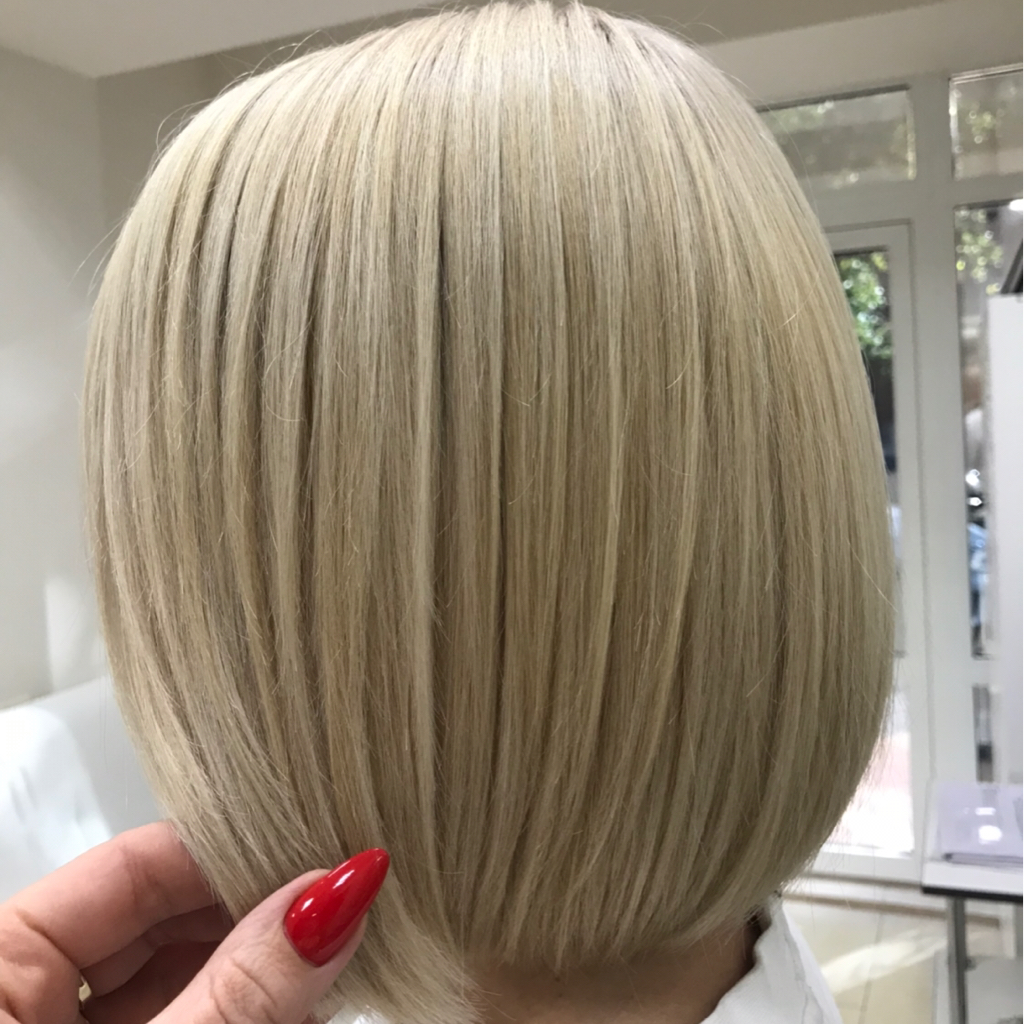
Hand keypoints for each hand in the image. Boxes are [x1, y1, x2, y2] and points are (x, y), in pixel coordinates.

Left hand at [0, 822, 388, 1023]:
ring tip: (344, 961)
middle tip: (348, 914)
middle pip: (168, 919)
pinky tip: (307, 1006)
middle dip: (260, 920)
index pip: (139, 863)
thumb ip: (235, 995)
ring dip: (263, 973)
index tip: (325, 858)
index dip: (236, 856)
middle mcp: (21, 994)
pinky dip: (243, 1015)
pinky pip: (183, 1022)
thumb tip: (337, 901)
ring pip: (182, 978)